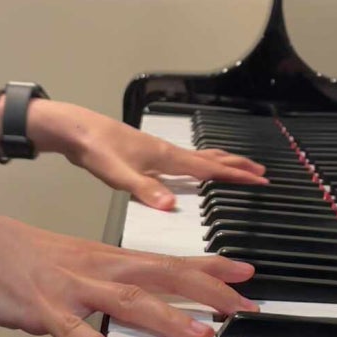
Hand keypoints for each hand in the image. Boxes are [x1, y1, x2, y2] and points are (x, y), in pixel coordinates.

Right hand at [0, 208, 257, 336]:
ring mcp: (70, 287)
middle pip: (163, 277)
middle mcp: (96, 268)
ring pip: (129, 302)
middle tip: (246, 305)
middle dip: (208, 292)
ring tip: (202, 336)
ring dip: (168, 319)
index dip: (209, 268)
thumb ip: (99, 290)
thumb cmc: (10, 256)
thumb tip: (124, 312)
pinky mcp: (41, 308)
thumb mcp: (67, 266)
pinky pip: (72, 331)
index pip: (168, 261)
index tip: (246, 274)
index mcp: (104, 259)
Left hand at [34, 103, 267, 208]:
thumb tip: (170, 206)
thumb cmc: (97, 150)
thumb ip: (145, 190)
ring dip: (221, 162)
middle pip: (211, 159)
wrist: (75, 130)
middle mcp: (167, 152)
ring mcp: (158, 151)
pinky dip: (200, 163)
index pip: (210, 169)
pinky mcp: (147, 154)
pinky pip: (184, 159)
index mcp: (167, 158)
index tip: (261, 180)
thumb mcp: (119, 175)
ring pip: (198, 157)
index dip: (236, 175)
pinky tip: (193, 168)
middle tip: (260, 172)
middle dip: (237, 166)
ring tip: (237, 166)